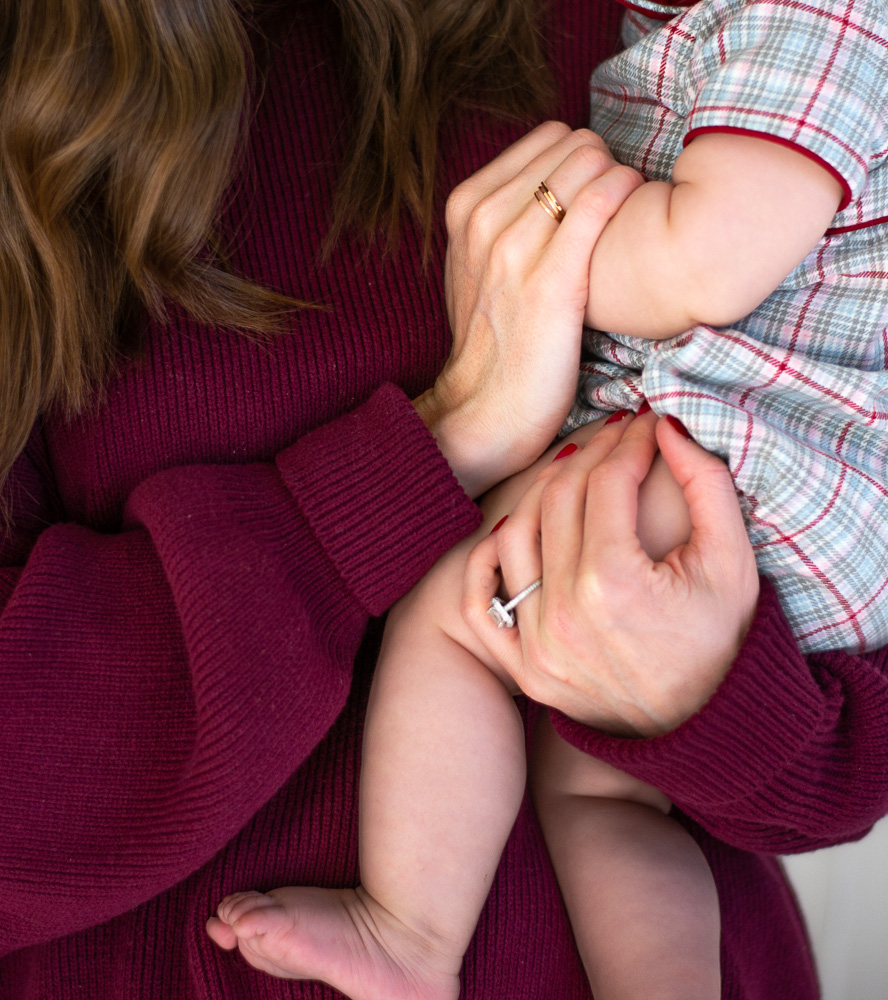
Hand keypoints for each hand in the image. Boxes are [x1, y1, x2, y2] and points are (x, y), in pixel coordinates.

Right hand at [414, 122, 642, 496]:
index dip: (580, 160)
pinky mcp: (554, 278)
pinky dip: (628, 199)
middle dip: (604, 168)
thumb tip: (544, 183)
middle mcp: (485, 217)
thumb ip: (500, 218)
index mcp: (464, 206)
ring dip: (621, 183)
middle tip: (617, 211)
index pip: (546, 137)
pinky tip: (635, 227)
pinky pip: (603, 199)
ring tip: (627, 224)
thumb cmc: (493, 343)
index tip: (593, 196)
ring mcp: (515, 246)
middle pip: (572, 143)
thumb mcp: (474, 268)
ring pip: (590, 161)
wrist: (485, 410)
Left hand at [461, 412, 759, 735]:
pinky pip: (482, 600)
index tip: (647, 426)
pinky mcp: (522, 667)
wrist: (704, 728)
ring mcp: (535, 643)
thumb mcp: (734, 562)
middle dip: (590, 454)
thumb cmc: (724, 642)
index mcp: (614, 583)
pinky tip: (514, 530)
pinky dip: (488, 559)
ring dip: (541, 492)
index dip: (629, 442)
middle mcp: (563, 612)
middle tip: (616, 438)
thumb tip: (666, 426)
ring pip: (513, 534)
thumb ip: (706, 485)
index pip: (606, 482)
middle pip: (558, 498)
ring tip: (575, 474)